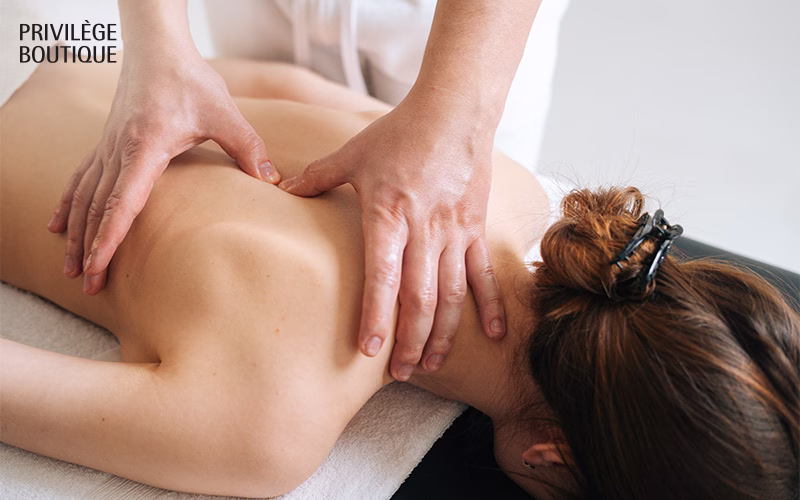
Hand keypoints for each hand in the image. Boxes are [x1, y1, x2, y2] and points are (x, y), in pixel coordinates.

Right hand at [48, 47, 278, 294]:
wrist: (158, 49)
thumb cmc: (190, 79)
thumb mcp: (225, 112)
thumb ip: (248, 147)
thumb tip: (272, 180)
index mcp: (145, 146)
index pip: (122, 201)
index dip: (108, 237)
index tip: (97, 266)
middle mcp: (118, 150)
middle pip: (96, 207)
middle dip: (89, 248)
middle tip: (86, 284)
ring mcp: (107, 146)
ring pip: (83, 196)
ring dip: (74, 233)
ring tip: (70, 267)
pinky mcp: (106, 142)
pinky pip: (80, 178)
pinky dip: (68, 203)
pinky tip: (57, 224)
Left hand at [279, 90, 505, 380]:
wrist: (454, 112)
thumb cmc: (401, 132)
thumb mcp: (353, 153)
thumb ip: (317, 176)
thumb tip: (279, 186)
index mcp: (388, 215)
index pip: (382, 277)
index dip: (376, 316)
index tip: (369, 350)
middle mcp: (424, 231)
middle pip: (419, 298)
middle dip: (409, 340)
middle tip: (398, 372)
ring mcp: (454, 233)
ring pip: (451, 295)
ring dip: (443, 334)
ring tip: (429, 364)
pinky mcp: (475, 229)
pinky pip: (483, 274)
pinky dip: (490, 306)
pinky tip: (493, 335)